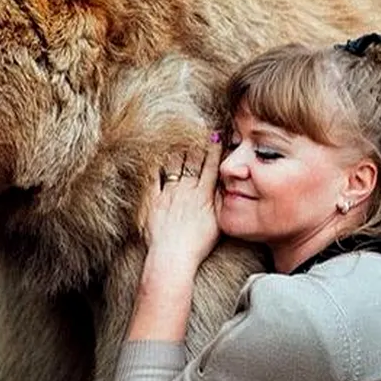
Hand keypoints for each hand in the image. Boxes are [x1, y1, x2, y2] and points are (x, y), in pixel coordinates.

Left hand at [143, 140, 222, 275]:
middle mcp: (187, 190)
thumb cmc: (197, 245)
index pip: (212, 166)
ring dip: (178, 147)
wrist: (173, 257)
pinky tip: (154, 150)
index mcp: (204, 195)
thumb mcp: (218, 222)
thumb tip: (228, 184)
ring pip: (174, 165)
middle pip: (193, 160)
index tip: (218, 132)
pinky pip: (153, 178)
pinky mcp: (152, 201)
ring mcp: (168, 194)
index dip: (215, 148)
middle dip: (197, 141)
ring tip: (178, 130)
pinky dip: (154, 163)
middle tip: (199, 123)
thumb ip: (222, 201)